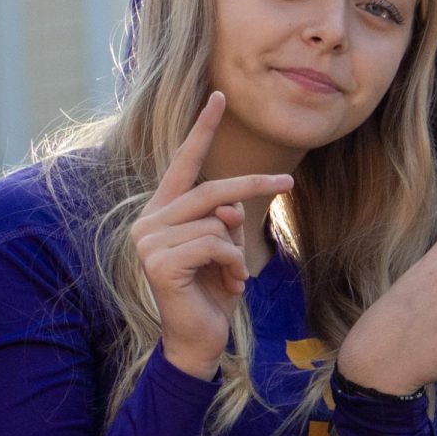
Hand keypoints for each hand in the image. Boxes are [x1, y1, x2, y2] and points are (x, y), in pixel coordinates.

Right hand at [130, 92, 293, 379]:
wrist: (198, 339)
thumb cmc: (213, 291)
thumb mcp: (225, 249)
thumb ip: (224, 221)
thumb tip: (229, 207)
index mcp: (164, 212)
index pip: (184, 163)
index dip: (202, 129)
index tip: (219, 96)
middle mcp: (149, 221)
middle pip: (211, 190)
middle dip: (253, 185)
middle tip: (289, 182)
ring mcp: (148, 241)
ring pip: (216, 222)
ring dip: (237, 249)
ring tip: (232, 275)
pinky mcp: (158, 262)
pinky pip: (214, 245)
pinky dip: (232, 263)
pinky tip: (228, 284)